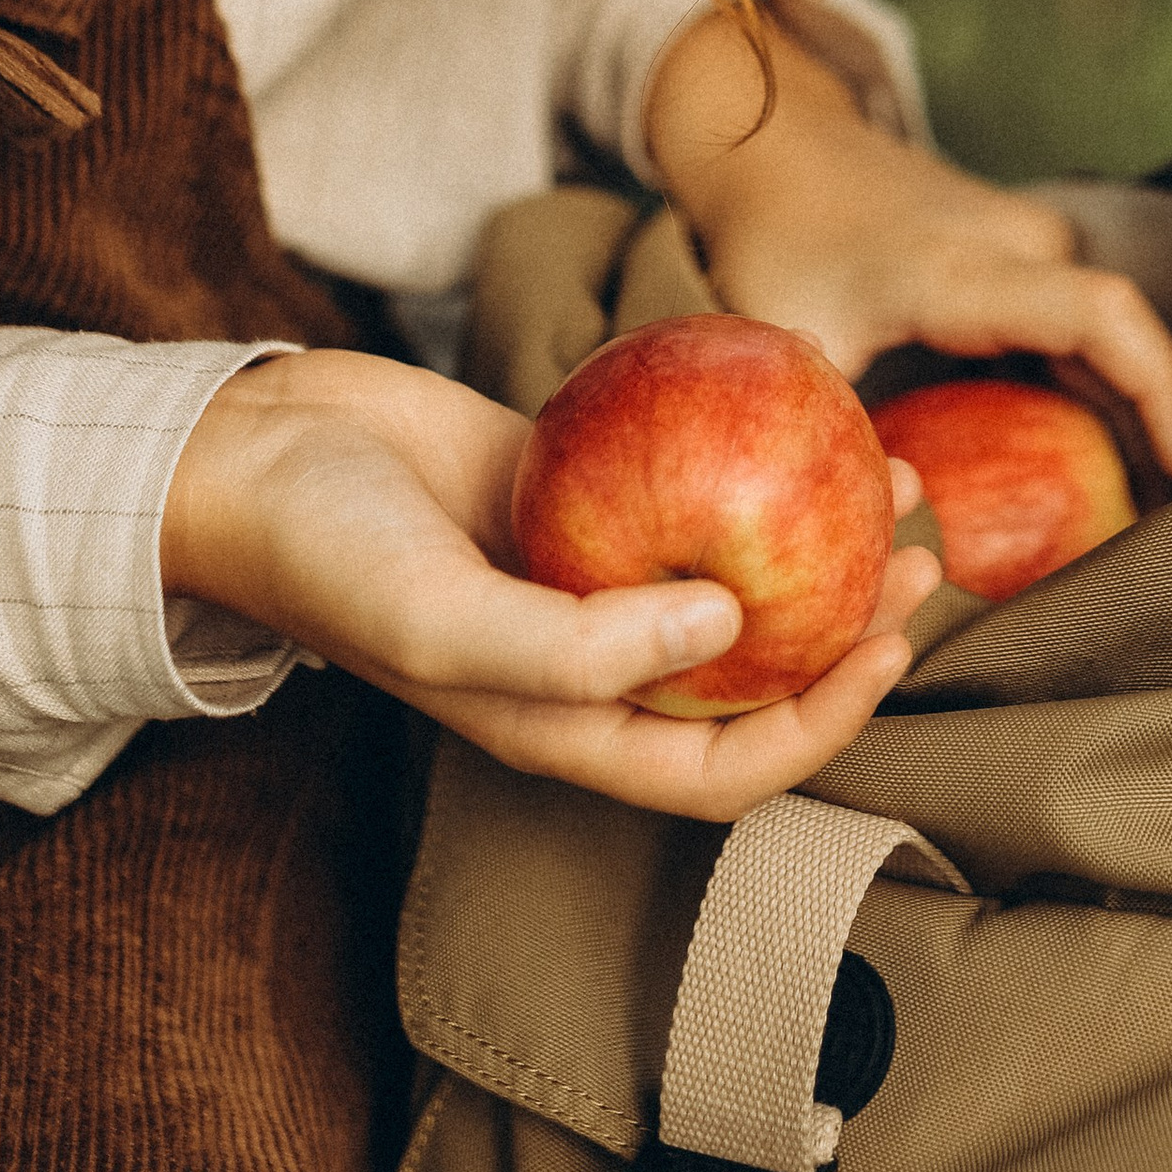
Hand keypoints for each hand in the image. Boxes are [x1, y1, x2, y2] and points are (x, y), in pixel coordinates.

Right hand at [164, 348, 938, 813]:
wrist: (252, 452)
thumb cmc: (327, 554)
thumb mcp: (438, 618)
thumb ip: (573, 648)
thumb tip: (732, 630)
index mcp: (566, 726)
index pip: (727, 764)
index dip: (823, 726)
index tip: (889, 644)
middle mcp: (592, 663)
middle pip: (756, 675)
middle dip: (852, 632)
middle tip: (919, 553)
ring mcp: (590, 575)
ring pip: (739, 576)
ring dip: (822, 542)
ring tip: (896, 477)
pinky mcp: (578, 492)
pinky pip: (690, 485)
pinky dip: (754, 460)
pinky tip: (807, 406)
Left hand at [647, 10, 1171, 482]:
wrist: (779, 148)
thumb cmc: (776, 244)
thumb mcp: (791, 346)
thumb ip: (834, 434)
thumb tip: (877, 527)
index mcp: (969, 272)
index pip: (1104, 317)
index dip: (1160, 391)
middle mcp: (1022, 245)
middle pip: (1129, 336)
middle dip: (1163, 427)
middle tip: (1171, 530)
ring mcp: (1029, 241)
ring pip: (1114, 333)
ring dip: (1135, 410)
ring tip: (1148, 506)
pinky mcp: (1024, 252)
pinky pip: (1084, 324)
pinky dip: (1101, 387)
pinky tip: (1100, 457)